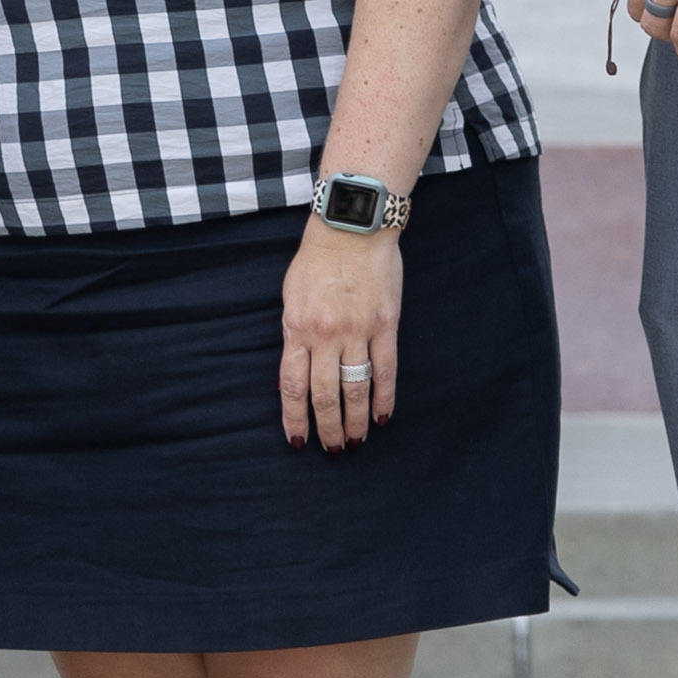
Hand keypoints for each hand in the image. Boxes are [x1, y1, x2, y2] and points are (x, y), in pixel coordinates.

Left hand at [279, 217, 402, 451]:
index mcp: (296, 328)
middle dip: (327, 428)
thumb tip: (299, 370)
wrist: (352, 227)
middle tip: (333, 450)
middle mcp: (325, 335)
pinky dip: (384, 397)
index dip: (294, 418)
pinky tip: (382, 417)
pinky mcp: (385, 325)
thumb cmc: (317, 260)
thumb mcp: (292, 296)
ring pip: (355, 388)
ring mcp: (357, 331)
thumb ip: (295, 333)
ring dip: (354, 421)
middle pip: (324, 395)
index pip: (292, 385)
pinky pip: (385, 370)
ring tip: (356, 442)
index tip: (297, 441)